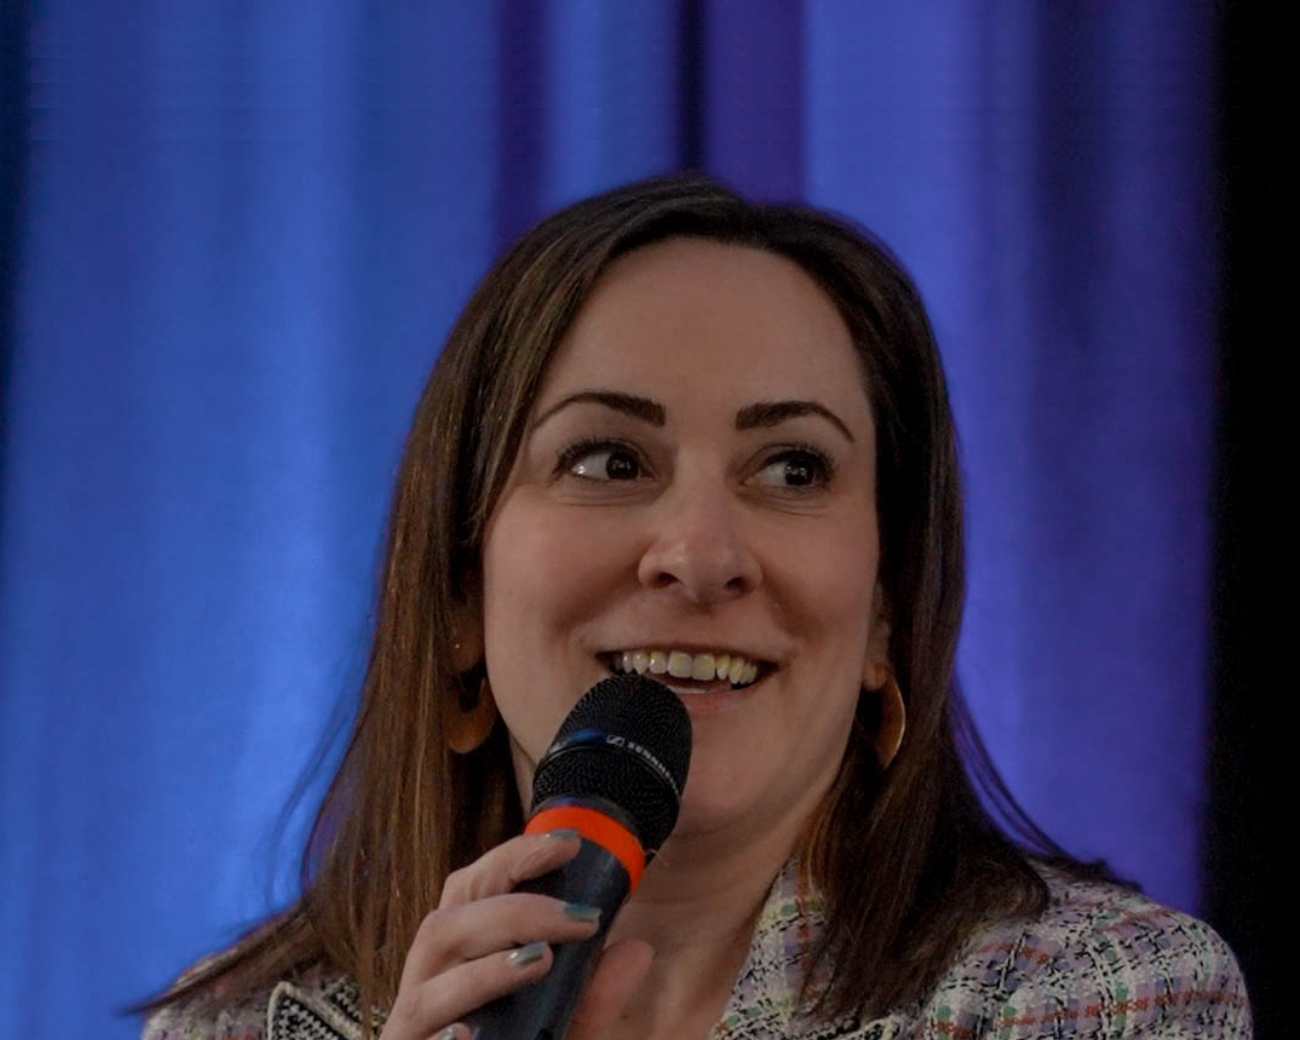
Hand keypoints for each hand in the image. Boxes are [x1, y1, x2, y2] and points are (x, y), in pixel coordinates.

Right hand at [378, 831, 653, 1039]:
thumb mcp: (563, 1019)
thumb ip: (594, 990)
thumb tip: (638, 950)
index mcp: (457, 950)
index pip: (473, 886)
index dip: (515, 857)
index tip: (568, 843)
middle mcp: (428, 981)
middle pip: (446, 926)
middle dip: (514, 912)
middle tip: (579, 919)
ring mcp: (413, 1027)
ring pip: (428, 991)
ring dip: (487, 972)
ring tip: (539, 961)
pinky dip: (446, 1038)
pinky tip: (468, 1034)